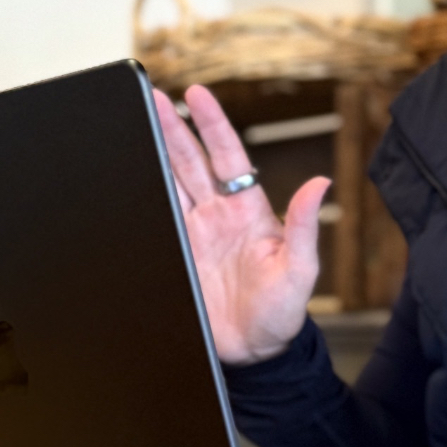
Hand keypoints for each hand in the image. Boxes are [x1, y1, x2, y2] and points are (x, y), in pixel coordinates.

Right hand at [154, 84, 328, 364]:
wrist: (255, 352)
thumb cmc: (283, 311)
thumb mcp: (300, 270)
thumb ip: (305, 227)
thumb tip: (321, 184)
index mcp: (248, 210)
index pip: (227, 156)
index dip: (212, 124)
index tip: (196, 94)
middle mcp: (218, 215)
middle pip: (190, 161)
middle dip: (171, 126)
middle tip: (152, 97)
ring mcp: (194, 233)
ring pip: (168, 182)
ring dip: (152, 153)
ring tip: (134, 121)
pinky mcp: (176, 255)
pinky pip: (155, 218)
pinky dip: (140, 197)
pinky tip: (125, 176)